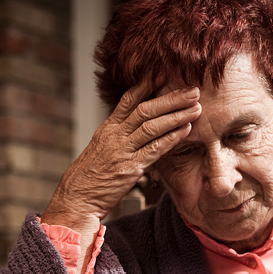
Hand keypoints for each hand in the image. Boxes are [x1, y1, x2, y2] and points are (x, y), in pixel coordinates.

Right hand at [42, 78, 201, 234]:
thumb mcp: (100, 150)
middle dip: (171, 98)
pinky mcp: (130, 168)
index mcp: (107, 129)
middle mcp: (114, 136)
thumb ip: (119, 138)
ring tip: (195, 107)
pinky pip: (154, 149)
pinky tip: (186, 130)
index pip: (128, 100)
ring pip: (152, 126)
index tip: (164, 73)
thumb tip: (139, 132)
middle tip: (192, 89)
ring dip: (176, 115)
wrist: (76, 199)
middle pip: (145, 109)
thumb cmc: (89, 178)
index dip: (147, 85)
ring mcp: (122, 151)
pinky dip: (171, 138)